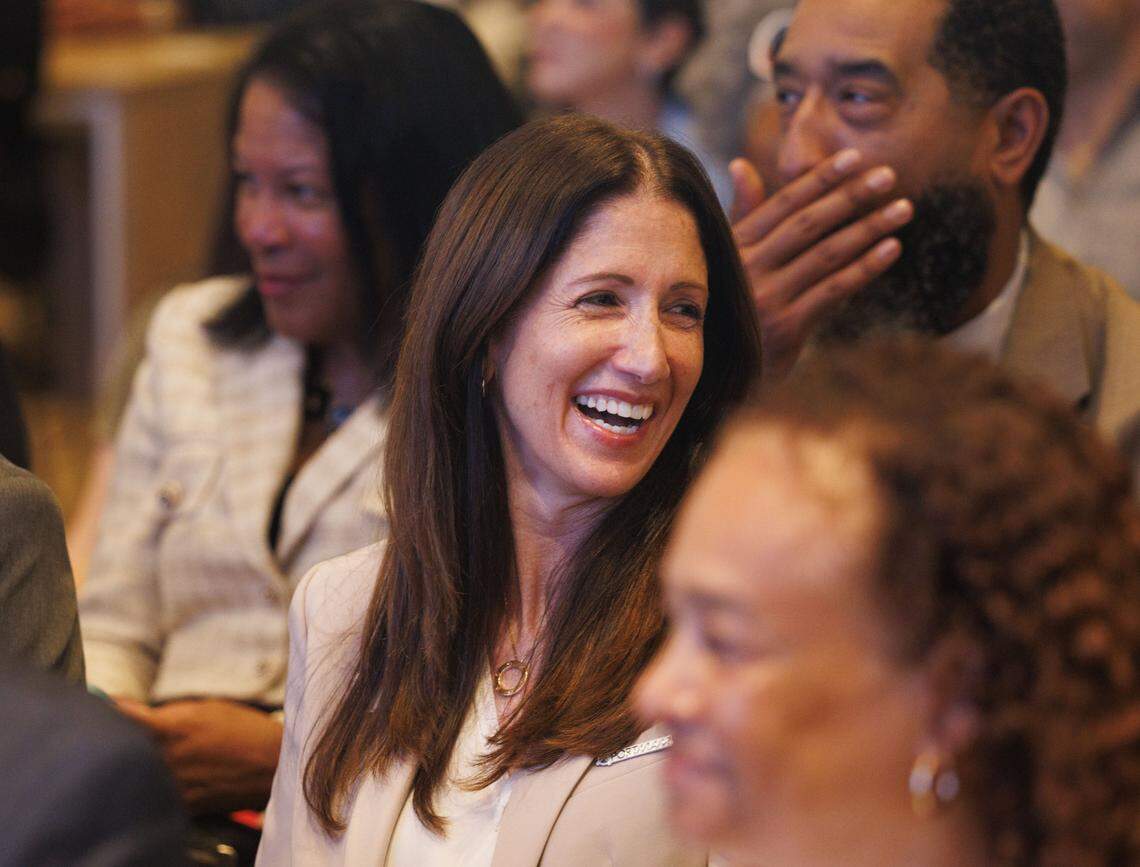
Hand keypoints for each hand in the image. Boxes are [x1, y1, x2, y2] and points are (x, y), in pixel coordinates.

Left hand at [116, 697, 282, 814]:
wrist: (274, 766)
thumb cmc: (243, 730)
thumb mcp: (207, 708)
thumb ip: (166, 713)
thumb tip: (128, 711)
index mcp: (174, 729)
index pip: (121, 717)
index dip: (104, 707)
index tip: (96, 699)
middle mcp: (168, 759)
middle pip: (119, 746)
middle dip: (112, 734)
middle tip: (111, 724)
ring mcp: (172, 786)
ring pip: (134, 772)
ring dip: (130, 759)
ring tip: (141, 750)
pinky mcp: (180, 806)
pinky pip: (153, 791)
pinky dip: (149, 780)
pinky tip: (158, 772)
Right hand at [731, 150, 913, 379]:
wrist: (722, 373)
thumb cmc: (732, 308)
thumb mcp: (729, 259)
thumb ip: (742, 214)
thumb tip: (742, 163)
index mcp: (733, 246)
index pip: (781, 204)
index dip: (819, 179)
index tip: (854, 157)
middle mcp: (746, 269)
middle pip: (807, 225)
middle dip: (850, 196)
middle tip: (889, 175)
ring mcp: (765, 299)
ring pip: (826, 255)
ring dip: (868, 229)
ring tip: (903, 209)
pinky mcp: (786, 328)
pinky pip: (833, 291)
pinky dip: (865, 269)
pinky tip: (891, 250)